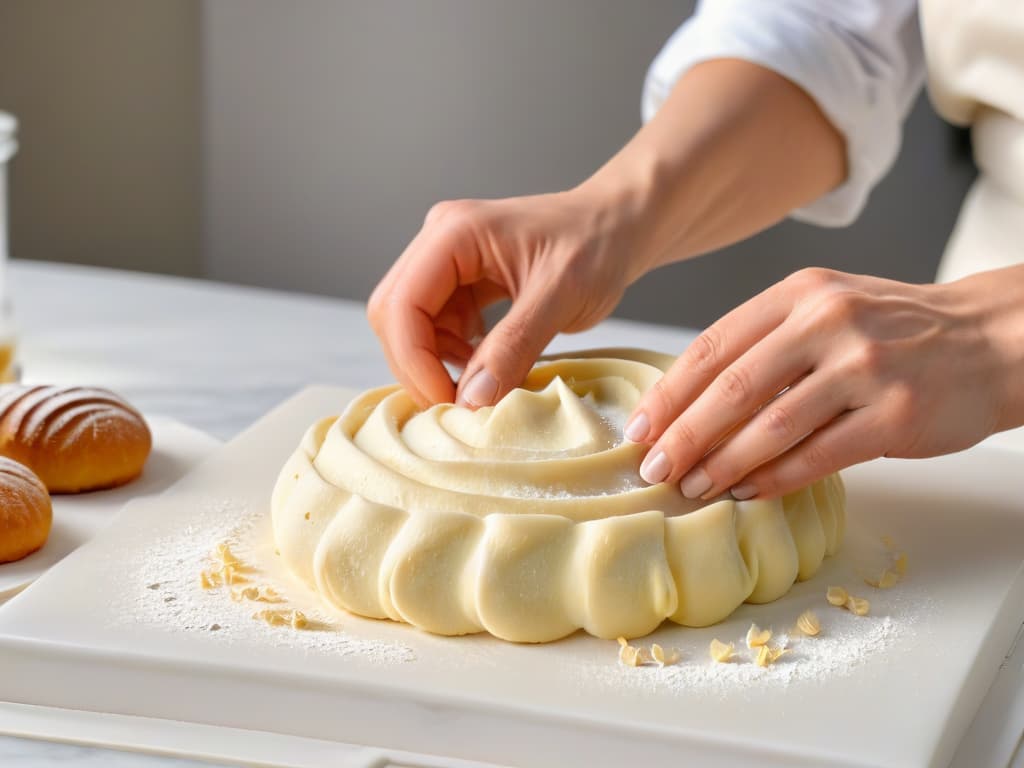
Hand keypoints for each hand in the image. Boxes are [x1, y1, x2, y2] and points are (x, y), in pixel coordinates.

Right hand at [368, 189, 643, 407]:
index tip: (448, 402)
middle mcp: (438, 241)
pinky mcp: (461, 282)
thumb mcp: (560, 298)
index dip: (414, 360)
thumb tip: (471, 400)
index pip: (402, 303)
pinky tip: (483, 365)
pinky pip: (435, 327)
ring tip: (478, 385)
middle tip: (456, 405)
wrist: (620, 226)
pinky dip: (451, 356)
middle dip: (417, 366)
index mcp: (453, 233)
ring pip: (410, 325)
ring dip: (433, 363)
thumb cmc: (598, 245)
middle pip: (394, 315)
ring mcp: (447, 261)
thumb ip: (513, 346)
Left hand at [625, 266, 1023, 499]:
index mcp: (800, 294)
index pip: (713, 346)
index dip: (669, 394)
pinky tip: (747, 494)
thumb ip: (766, 343)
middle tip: (653, 468)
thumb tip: (693, 402)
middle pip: (733, 389)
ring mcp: (865, 368)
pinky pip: (818, 456)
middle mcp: (828, 322)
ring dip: (722, 465)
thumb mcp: (827, 309)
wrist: (991, 340)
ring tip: (691, 488)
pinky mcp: (895, 415)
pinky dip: (775, 479)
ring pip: (771, 426)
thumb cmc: (896, 330)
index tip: (639, 428)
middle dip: (683, 436)